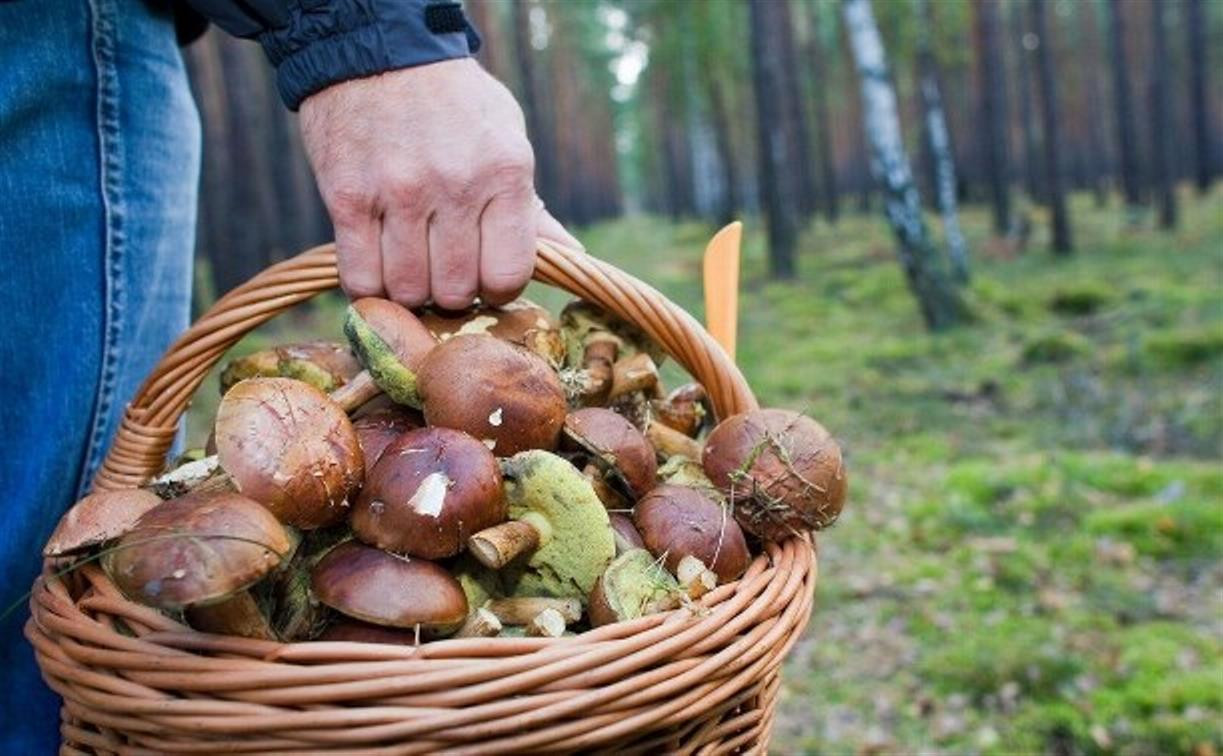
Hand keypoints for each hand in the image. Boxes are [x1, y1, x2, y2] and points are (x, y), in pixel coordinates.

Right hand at [300, 58, 579, 308]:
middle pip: (455, 291)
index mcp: (504, 173)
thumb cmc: (455, 103)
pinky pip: (360, 277)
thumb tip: (570, 256)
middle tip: (445, 268)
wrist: (379, 50)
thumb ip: (531, 208)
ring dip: (410, 289)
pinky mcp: (347, 198)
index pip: (508, 274)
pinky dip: (370, 284)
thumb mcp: (508, 140)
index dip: (498, 288)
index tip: (486, 277)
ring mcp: (398, 193)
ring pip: (407, 290)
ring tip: (412, 264)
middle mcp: (454, 185)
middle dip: (453, 291)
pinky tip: (379, 265)